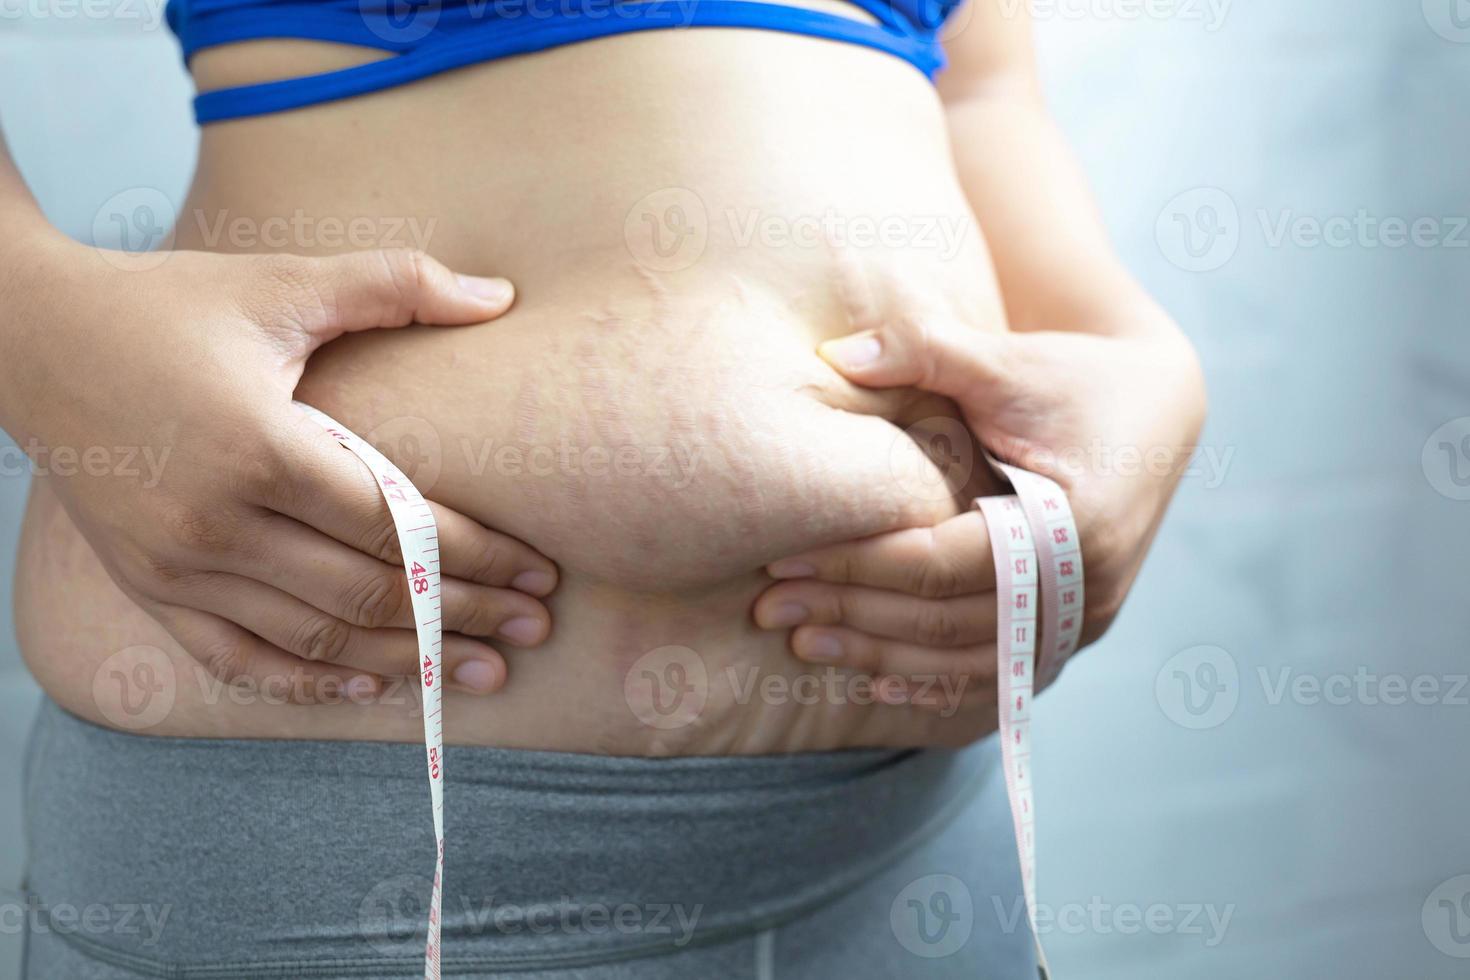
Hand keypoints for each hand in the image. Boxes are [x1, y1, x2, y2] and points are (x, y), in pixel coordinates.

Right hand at [3, 239, 557, 700]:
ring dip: (408, 662)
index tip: (541, 572)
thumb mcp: (280, 284)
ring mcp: (177, 568)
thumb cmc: (166, 306)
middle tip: (536, 631)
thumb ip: (394, 284)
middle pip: (370, 594)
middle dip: (465, 616)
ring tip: (482, 673)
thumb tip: (500, 295)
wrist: (28, 338)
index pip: (398, 525)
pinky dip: (307, 681)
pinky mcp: (149, 587)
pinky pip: (238, 659)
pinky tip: (372, 687)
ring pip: (316, 639)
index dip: (480, 556)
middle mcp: (217, 524)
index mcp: (259, 448)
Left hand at [753, 314, 1205, 712]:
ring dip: (880, 658)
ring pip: (967, 662)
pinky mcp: (1070, 631)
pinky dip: (932, 682)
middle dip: (852, 616)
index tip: (784, 557)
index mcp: (1076, 523)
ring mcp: (1084, 620)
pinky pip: (996, 674)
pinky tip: (873, 683)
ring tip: (803, 644)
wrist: (1156, 413)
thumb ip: (928, 348)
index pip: (944, 562)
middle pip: (948, 622)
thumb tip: (839, 354)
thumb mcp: (1007, 359)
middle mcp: (1088, 586)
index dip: (858, 564)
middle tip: (770, 608)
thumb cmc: (1075, 378)